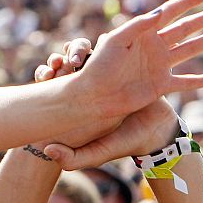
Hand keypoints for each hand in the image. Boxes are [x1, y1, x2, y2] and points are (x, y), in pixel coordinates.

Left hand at [34, 38, 183, 169]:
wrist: (157, 134)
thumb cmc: (124, 144)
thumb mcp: (96, 154)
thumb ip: (72, 159)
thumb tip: (47, 151)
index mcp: (77, 102)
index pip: (52, 84)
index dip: (45, 75)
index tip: (45, 74)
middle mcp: (89, 85)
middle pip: (65, 64)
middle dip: (58, 59)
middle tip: (59, 62)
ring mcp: (108, 74)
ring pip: (85, 52)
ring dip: (77, 49)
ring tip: (76, 57)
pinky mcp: (127, 65)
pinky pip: (111, 48)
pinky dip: (104, 43)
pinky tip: (102, 45)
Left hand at [70, 0, 202, 122]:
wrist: (93, 95)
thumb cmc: (99, 65)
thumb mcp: (116, 40)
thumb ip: (138, 26)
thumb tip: (161, 11)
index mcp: (143, 33)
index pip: (169, 13)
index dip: (187, 2)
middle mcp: (154, 47)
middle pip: (185, 29)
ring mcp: (159, 66)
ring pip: (191, 50)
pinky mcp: (161, 85)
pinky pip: (187, 81)